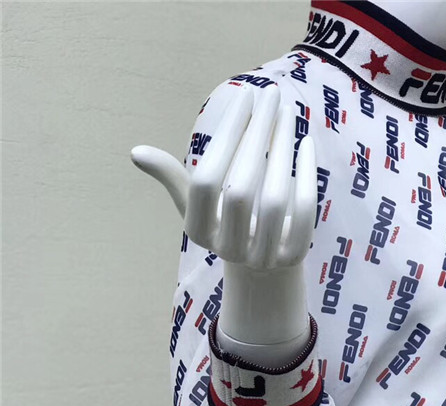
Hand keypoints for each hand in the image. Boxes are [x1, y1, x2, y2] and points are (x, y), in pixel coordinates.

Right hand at [130, 82, 316, 269]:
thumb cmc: (225, 222)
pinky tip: (305, 144)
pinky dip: (307, 177)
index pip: (206, 179)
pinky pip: (304, 213)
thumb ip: (174, 178)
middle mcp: (228, 249)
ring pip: (275, 200)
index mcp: (198, 231)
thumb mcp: (197, 204)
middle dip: (257, 136)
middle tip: (270, 95)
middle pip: (241, 188)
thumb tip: (137, 153)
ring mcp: (262, 257)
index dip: (226, 136)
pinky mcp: (293, 257)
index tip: (245, 97)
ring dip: (282, 152)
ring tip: (286, 115)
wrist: (262, 269)